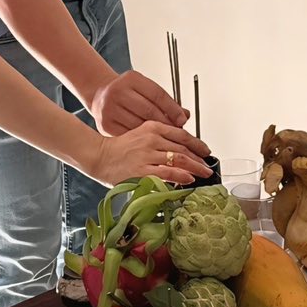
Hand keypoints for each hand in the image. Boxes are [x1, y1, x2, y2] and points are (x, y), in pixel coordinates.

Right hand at [93, 121, 211, 187]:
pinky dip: (180, 176)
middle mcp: (151, 139)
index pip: (182, 135)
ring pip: (178, 160)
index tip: (206, 152)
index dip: (197, 144)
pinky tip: (188, 179)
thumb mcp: (141, 133)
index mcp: (152, 127)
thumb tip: (181, 146)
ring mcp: (147, 155)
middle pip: (183, 148)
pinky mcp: (142, 171)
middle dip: (199, 159)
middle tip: (208, 166)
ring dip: (195, 168)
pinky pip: (166, 173)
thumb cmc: (120, 148)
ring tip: (203, 173)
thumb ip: (160, 137)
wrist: (98, 155)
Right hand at [94, 68, 188, 134]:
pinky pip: (129, 135)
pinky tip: (148, 142)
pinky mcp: (105, 125)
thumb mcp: (144, 89)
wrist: (100, 95)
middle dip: (167, 123)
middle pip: (149, 111)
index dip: (173, 109)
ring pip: (139, 125)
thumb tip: (184, 115)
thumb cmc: (126, 92)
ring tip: (166, 138)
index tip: (182, 119)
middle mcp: (118, 92)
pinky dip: (141, 140)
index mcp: (131, 79)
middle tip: (177, 131)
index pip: (158, 94)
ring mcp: (110, 109)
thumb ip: (164, 101)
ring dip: (156, 135)